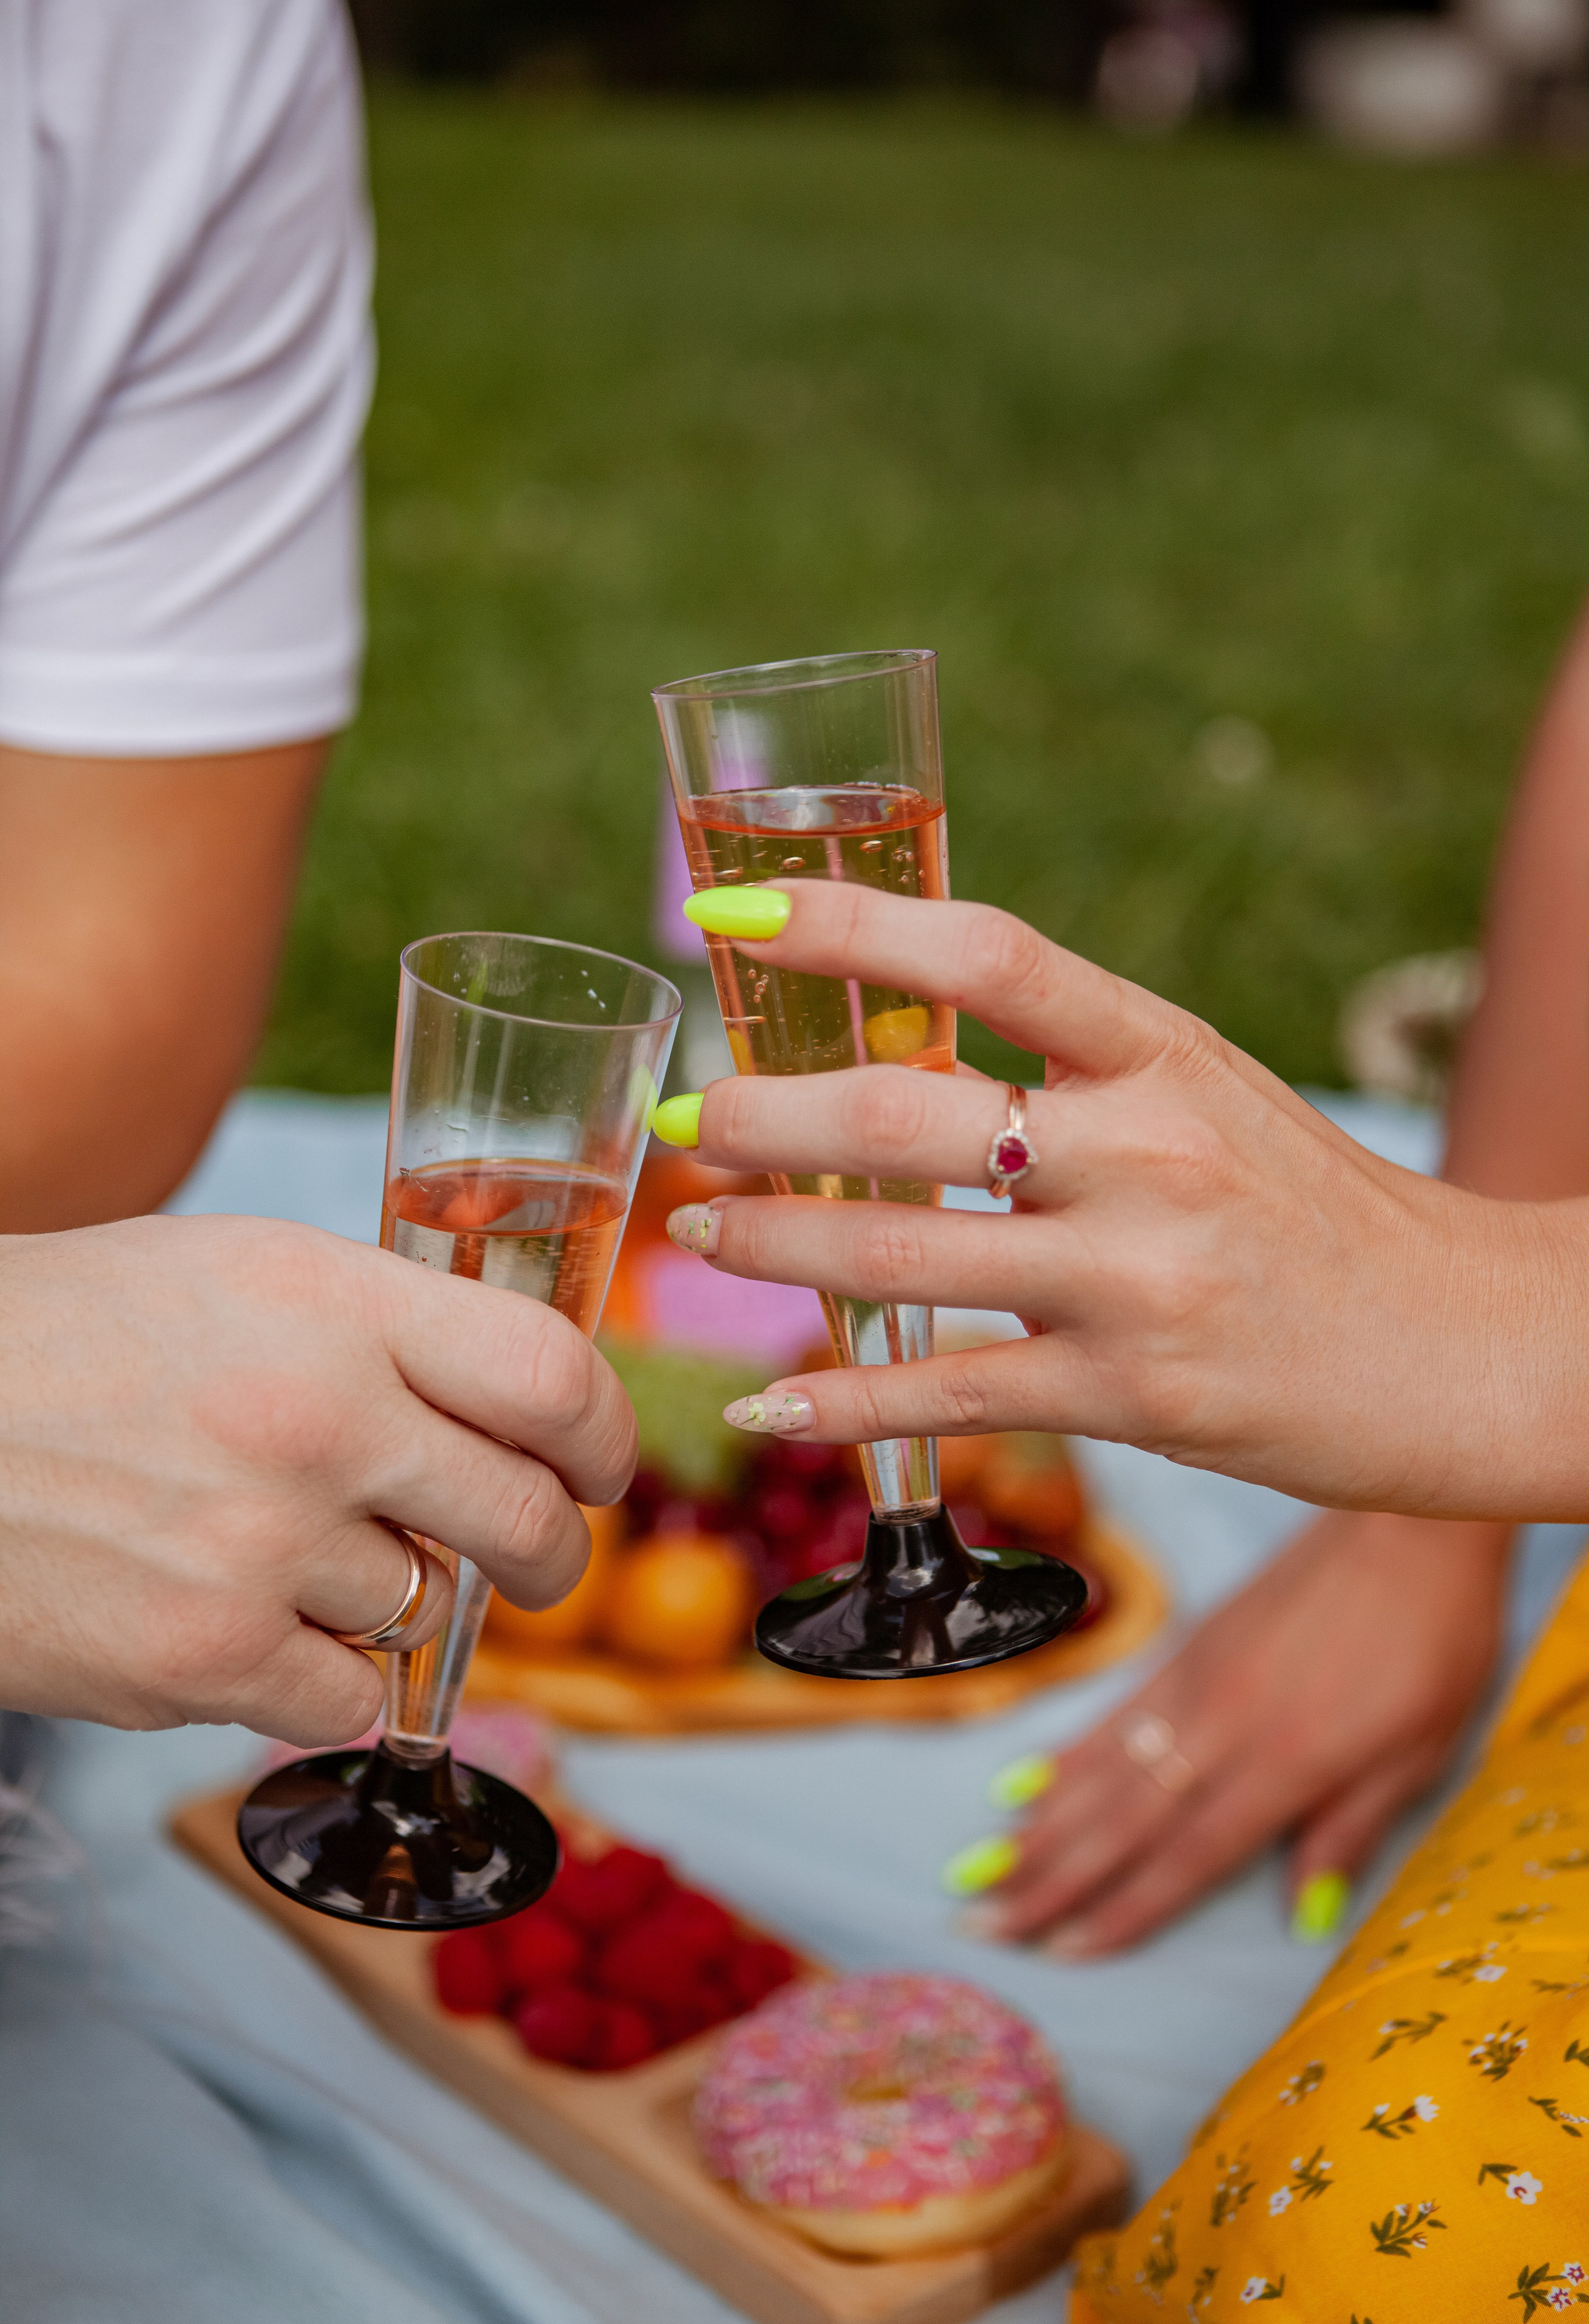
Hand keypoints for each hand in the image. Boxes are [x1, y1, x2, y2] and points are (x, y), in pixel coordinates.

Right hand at [0, 1214, 633, 1741]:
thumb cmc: (71, 1340)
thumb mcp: (237, 1275)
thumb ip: (382, 1327)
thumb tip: (515, 1403)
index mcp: (334, 1303)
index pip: (551, 1376)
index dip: (604, 1434)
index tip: (597, 1466)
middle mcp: (316, 1420)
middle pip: (527, 1519)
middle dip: (548, 1552)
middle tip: (528, 1554)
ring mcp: (261, 1548)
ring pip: (424, 1615)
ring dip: (387, 1602)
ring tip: (282, 1552)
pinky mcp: (203, 1659)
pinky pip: (346, 1699)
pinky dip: (317, 1678)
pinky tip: (243, 1621)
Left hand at [665, 881, 1583, 1517]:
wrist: (1470, 1344)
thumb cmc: (1318, 1210)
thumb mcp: (1212, 1092)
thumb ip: (1077, 1069)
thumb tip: (908, 1050)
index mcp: (1164, 1050)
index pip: (987, 953)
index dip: (844, 924)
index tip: (727, 914)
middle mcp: (1147, 1150)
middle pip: (905, 1115)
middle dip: (764, 1115)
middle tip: (688, 1117)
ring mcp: (1138, 1278)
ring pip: (903, 1259)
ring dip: (774, 1246)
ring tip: (700, 1233)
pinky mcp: (1136, 1396)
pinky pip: (954, 1394)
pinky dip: (846, 1407)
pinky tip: (772, 1410)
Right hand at [954, 1511, 1509, 1955]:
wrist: (1404, 1524)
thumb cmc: (1433, 1639)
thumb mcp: (1422, 1749)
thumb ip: (1350, 1828)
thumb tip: (1302, 1912)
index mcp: (1284, 1764)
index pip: (1186, 1856)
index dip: (1120, 1910)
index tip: (1057, 1953)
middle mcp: (1222, 1728)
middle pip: (1122, 1821)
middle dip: (1046, 1879)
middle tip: (976, 1922)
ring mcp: (1196, 1682)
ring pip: (1103, 1768)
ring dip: (1037, 1825)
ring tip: (976, 1867)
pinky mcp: (1191, 1647)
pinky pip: (1117, 1713)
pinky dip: (1067, 1753)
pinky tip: (1026, 1781)